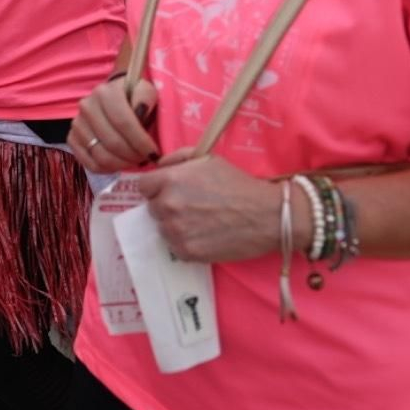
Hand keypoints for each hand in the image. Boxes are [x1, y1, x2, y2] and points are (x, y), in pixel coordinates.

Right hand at [70, 75, 158, 171]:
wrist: (115, 98)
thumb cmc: (134, 97)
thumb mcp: (146, 91)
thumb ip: (145, 99)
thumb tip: (141, 113)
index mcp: (105, 93)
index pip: (124, 123)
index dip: (141, 142)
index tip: (154, 153)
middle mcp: (87, 106)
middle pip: (112, 142)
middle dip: (133, 156)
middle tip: (146, 159)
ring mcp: (77, 124)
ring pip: (101, 156)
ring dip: (122, 164)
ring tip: (134, 161)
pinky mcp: (72, 139)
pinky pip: (90, 164)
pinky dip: (108, 169)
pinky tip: (120, 164)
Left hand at [135, 152, 282, 263]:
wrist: (266, 215)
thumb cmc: (238, 183)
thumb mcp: (208, 159)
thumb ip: (178, 158)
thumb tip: (159, 166)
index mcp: (170, 180)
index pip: (143, 187)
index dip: (157, 188)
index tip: (170, 191)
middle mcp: (168, 206)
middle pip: (153, 208)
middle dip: (167, 206)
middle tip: (191, 206)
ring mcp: (176, 231)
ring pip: (163, 229)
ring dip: (175, 226)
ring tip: (201, 222)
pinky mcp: (187, 252)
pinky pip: (175, 247)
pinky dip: (186, 242)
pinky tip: (205, 235)